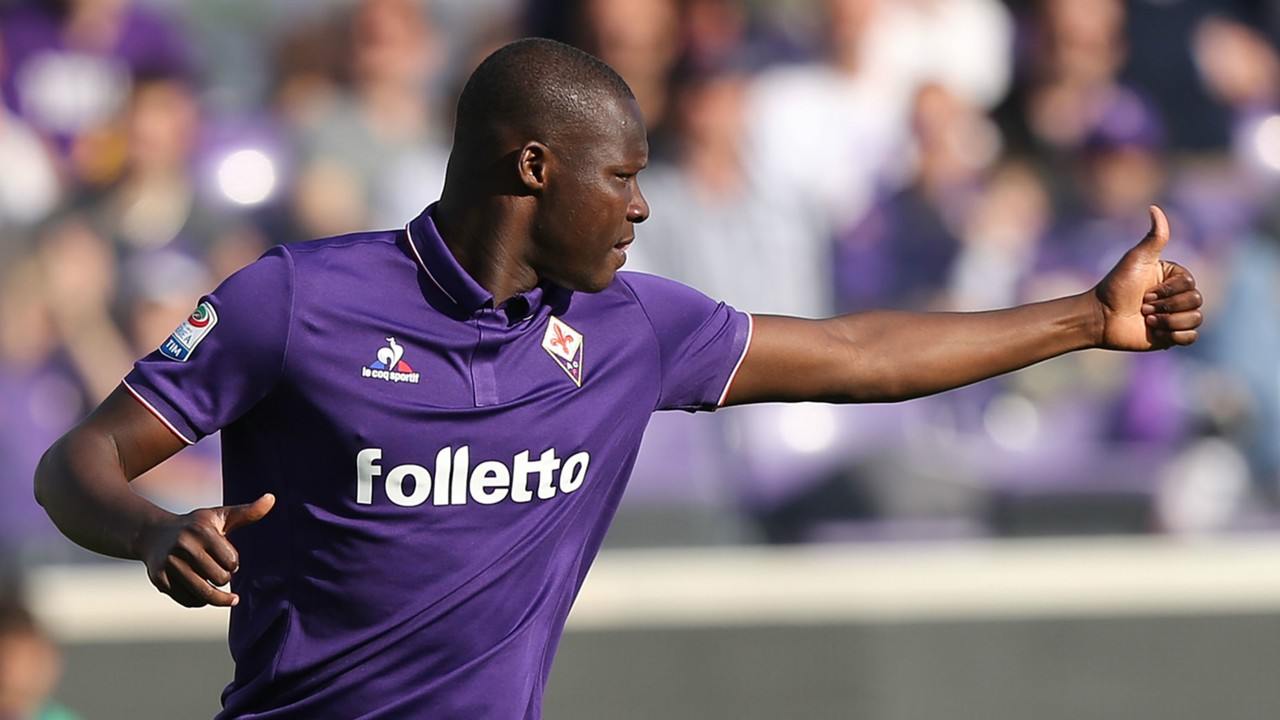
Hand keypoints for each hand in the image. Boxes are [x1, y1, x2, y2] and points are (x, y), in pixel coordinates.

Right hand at [138, 494, 274, 607]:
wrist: (153, 534)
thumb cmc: (195, 526)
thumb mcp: (220, 516)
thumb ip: (248, 512)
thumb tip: (272, 498)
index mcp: (201, 532)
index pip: (231, 562)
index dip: (233, 563)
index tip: (227, 558)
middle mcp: (183, 547)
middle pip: (219, 579)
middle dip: (224, 578)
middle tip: (219, 572)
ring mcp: (169, 564)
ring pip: (204, 594)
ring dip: (216, 596)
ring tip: (225, 596)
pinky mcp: (159, 579)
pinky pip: (188, 601)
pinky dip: (199, 601)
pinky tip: (201, 594)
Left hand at [1093, 206, 1202, 350]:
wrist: (1101, 317)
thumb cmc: (1116, 286)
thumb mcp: (1137, 259)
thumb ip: (1154, 237)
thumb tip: (1154, 207)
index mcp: (1173, 278)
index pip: (1191, 284)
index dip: (1169, 291)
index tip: (1145, 291)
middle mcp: (1177, 296)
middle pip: (1196, 301)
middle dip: (1167, 306)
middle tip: (1143, 306)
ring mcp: (1175, 316)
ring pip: (1195, 320)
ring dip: (1169, 321)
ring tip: (1146, 319)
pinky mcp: (1171, 336)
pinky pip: (1191, 338)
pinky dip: (1174, 335)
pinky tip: (1155, 332)